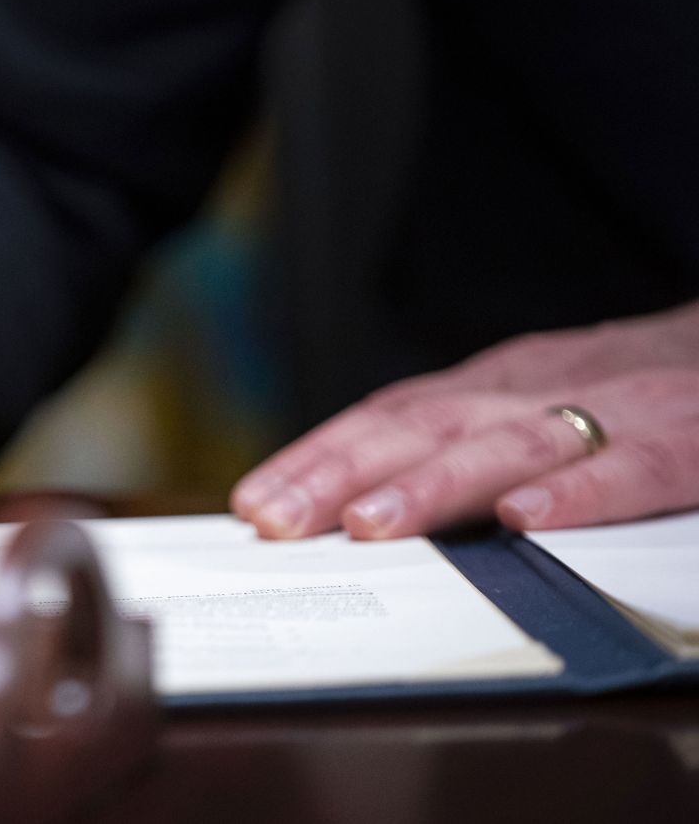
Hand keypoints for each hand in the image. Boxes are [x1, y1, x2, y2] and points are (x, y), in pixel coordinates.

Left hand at [231, 301, 698, 538]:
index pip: (384, 418)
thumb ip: (457, 445)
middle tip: (277, 521)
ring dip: (434, 485)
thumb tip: (355, 499)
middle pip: (423, 429)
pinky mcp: (688, 439)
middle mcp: (535, 389)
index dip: (316, 459)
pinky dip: (578, 494)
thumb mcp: (527, 404)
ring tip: (370, 524)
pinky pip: (632, 468)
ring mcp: (612, 409)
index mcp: (493, 387)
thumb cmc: (630, 389)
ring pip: (509, 446)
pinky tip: (526, 521)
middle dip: (341, 474)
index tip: (255, 503)